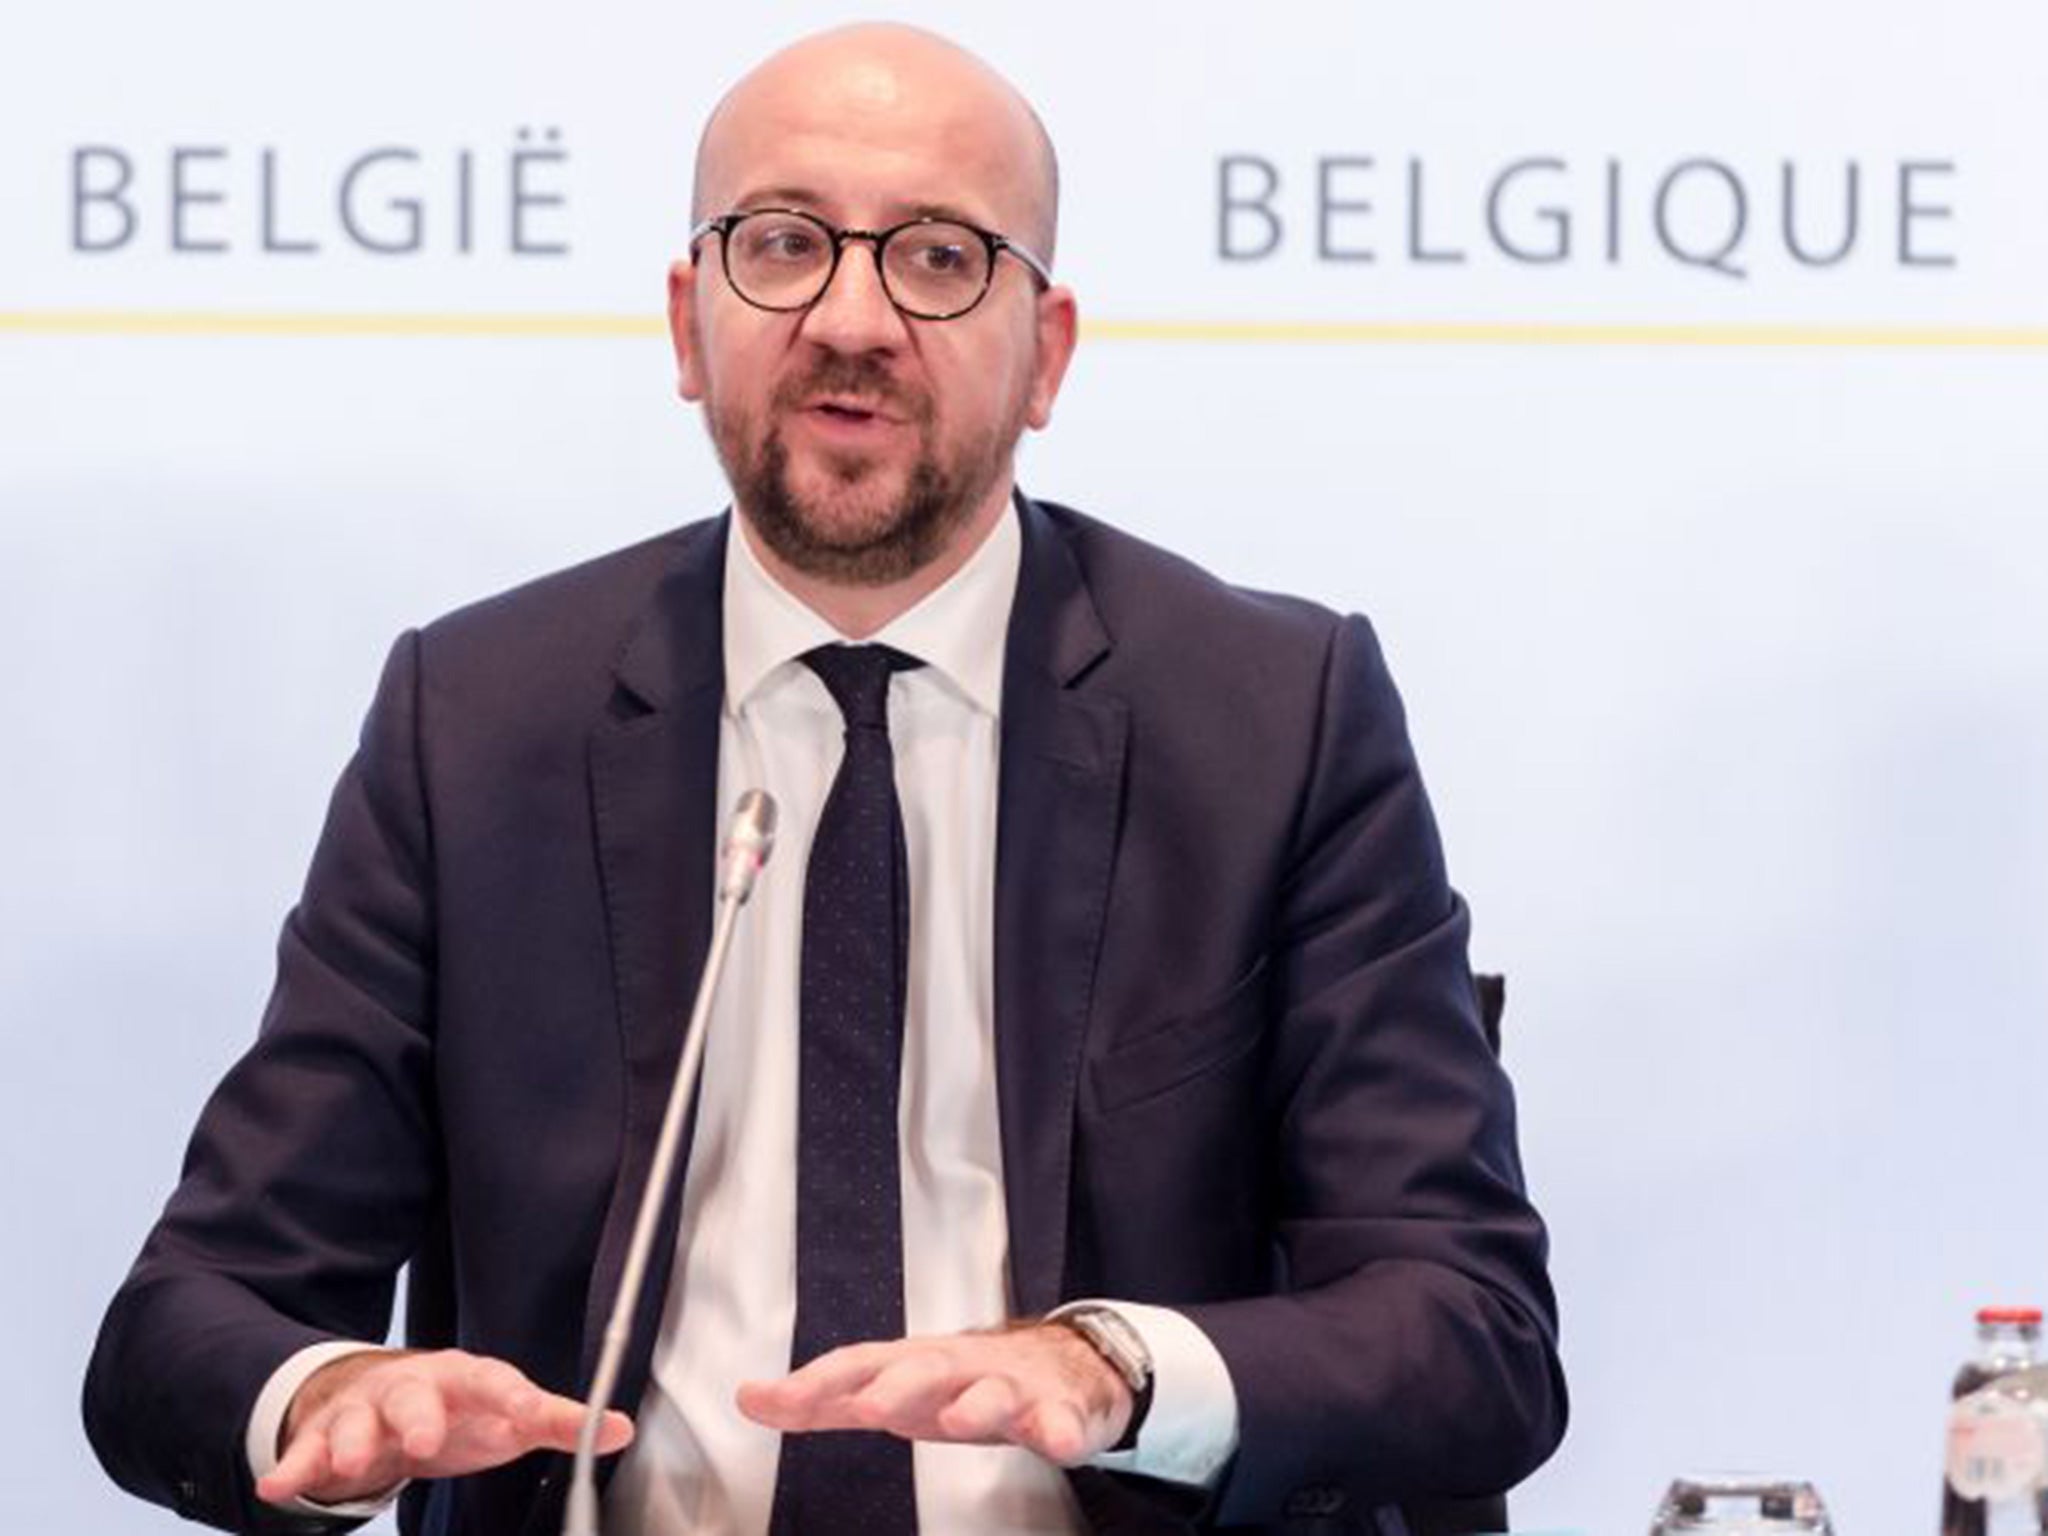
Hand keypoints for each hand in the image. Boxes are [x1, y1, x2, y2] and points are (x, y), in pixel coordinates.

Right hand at [257, 1348, 633, 1507]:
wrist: (386, 1393)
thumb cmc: (460, 1408)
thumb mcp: (510, 1416)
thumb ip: (561, 1424)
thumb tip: (623, 1430)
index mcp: (467, 1378)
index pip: (496, 1382)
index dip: (515, 1397)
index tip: (532, 1416)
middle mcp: (415, 1384)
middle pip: (416, 1393)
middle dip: (418, 1416)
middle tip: (422, 1441)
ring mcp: (367, 1406)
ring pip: (355, 1418)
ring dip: (351, 1440)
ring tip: (348, 1464)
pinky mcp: (326, 1432)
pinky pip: (306, 1448)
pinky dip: (292, 1465)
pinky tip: (278, 1485)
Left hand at [736, 1325, 1131, 1465]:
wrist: (1062, 1363)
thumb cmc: (963, 1381)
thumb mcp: (891, 1389)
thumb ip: (823, 1400)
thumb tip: (749, 1399)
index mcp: (913, 1364)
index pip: (858, 1364)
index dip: (817, 1382)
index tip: (771, 1399)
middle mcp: (959, 1368)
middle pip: (926, 1368)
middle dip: (897, 1385)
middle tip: (869, 1407)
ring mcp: (1011, 1387)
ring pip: (994, 1393)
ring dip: (976, 1405)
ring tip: (958, 1420)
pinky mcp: (1059, 1411)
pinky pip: (1062, 1421)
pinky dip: (1062, 1430)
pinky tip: (1060, 1443)